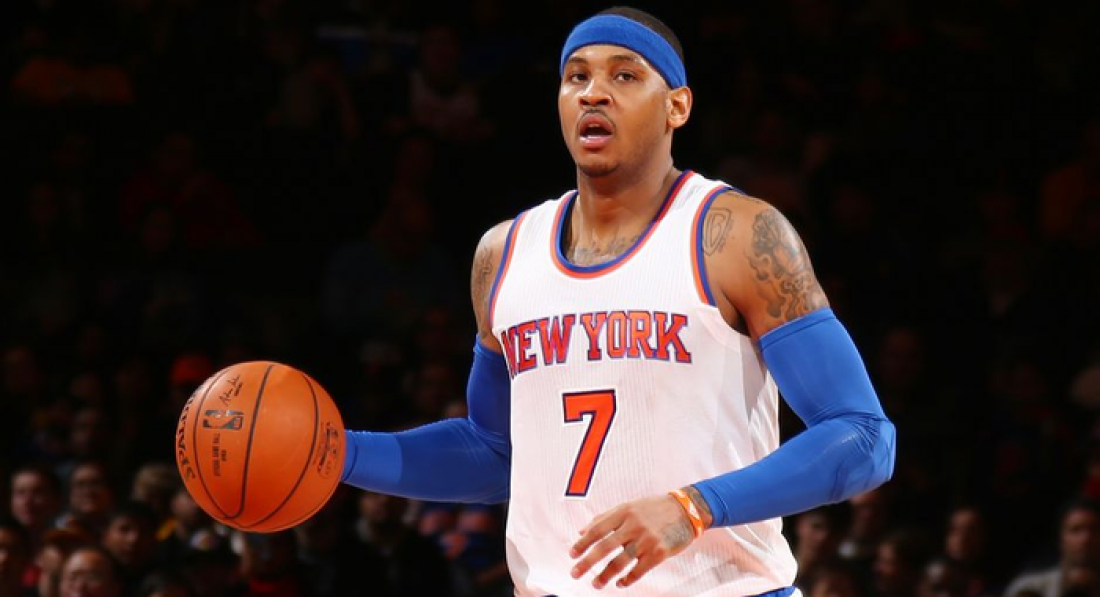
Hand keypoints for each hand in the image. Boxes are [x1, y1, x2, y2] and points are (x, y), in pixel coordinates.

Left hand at [570, 494, 695, 589]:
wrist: (687, 510)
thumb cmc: (654, 508)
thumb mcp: (629, 506)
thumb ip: (605, 517)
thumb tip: (581, 531)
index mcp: (624, 512)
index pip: (597, 529)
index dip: (583, 543)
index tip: (572, 554)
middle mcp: (634, 525)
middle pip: (605, 547)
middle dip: (587, 562)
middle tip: (575, 573)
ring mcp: (647, 540)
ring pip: (620, 562)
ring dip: (605, 576)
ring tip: (595, 584)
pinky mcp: (659, 553)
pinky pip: (638, 571)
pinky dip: (627, 580)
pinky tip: (620, 583)